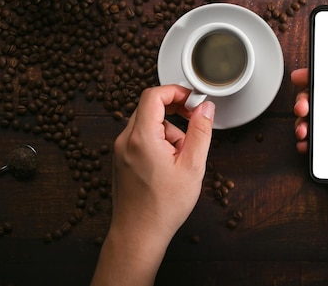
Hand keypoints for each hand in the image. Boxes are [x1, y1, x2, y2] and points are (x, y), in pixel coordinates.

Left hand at [91, 85, 214, 285]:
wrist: (138, 235)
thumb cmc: (163, 207)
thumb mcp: (192, 167)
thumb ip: (201, 132)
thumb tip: (206, 108)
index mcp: (142, 137)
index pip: (154, 95)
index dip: (175, 91)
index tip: (192, 100)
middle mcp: (126, 140)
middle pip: (150, 108)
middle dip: (175, 113)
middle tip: (193, 125)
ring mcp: (121, 151)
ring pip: (147, 124)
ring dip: (168, 131)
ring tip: (180, 158)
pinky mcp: (121, 160)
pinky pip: (141, 139)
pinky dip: (157, 142)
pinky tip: (168, 165)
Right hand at [291, 38, 327, 199]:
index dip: (318, 74)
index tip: (304, 74)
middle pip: (321, 99)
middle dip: (303, 99)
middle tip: (303, 106)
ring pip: (316, 123)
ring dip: (302, 123)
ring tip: (303, 131)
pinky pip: (321, 148)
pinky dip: (309, 147)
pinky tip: (306, 147)